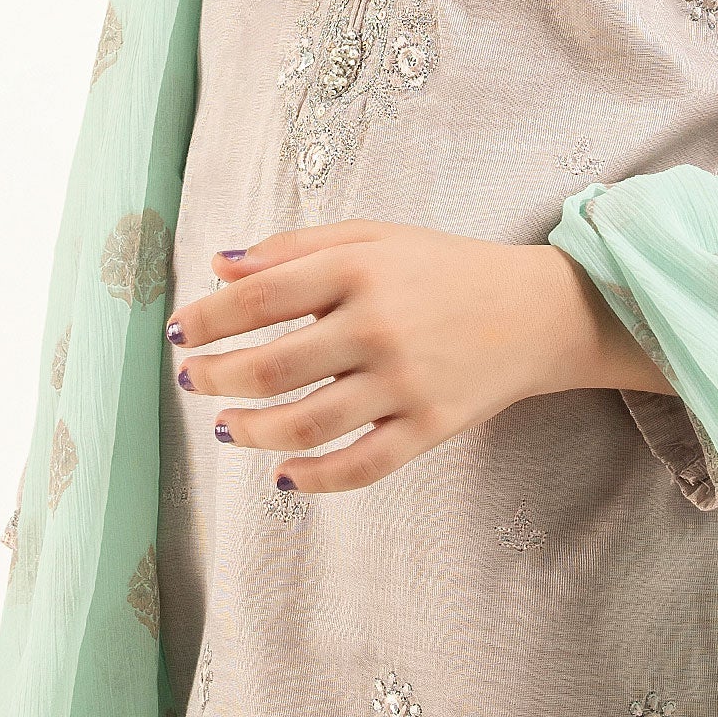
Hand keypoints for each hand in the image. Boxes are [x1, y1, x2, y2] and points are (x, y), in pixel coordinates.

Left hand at [164, 218, 673, 493]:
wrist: (538, 310)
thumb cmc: (443, 268)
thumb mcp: (373, 238)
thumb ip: (294, 249)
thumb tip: (219, 267)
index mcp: (359, 271)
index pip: (259, 299)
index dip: (207, 319)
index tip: (180, 332)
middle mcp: (379, 326)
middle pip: (272, 367)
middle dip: (216, 378)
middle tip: (190, 380)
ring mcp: (406, 383)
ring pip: (306, 424)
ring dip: (251, 430)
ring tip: (225, 426)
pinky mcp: (432, 427)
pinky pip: (363, 465)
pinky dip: (316, 478)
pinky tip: (283, 475)